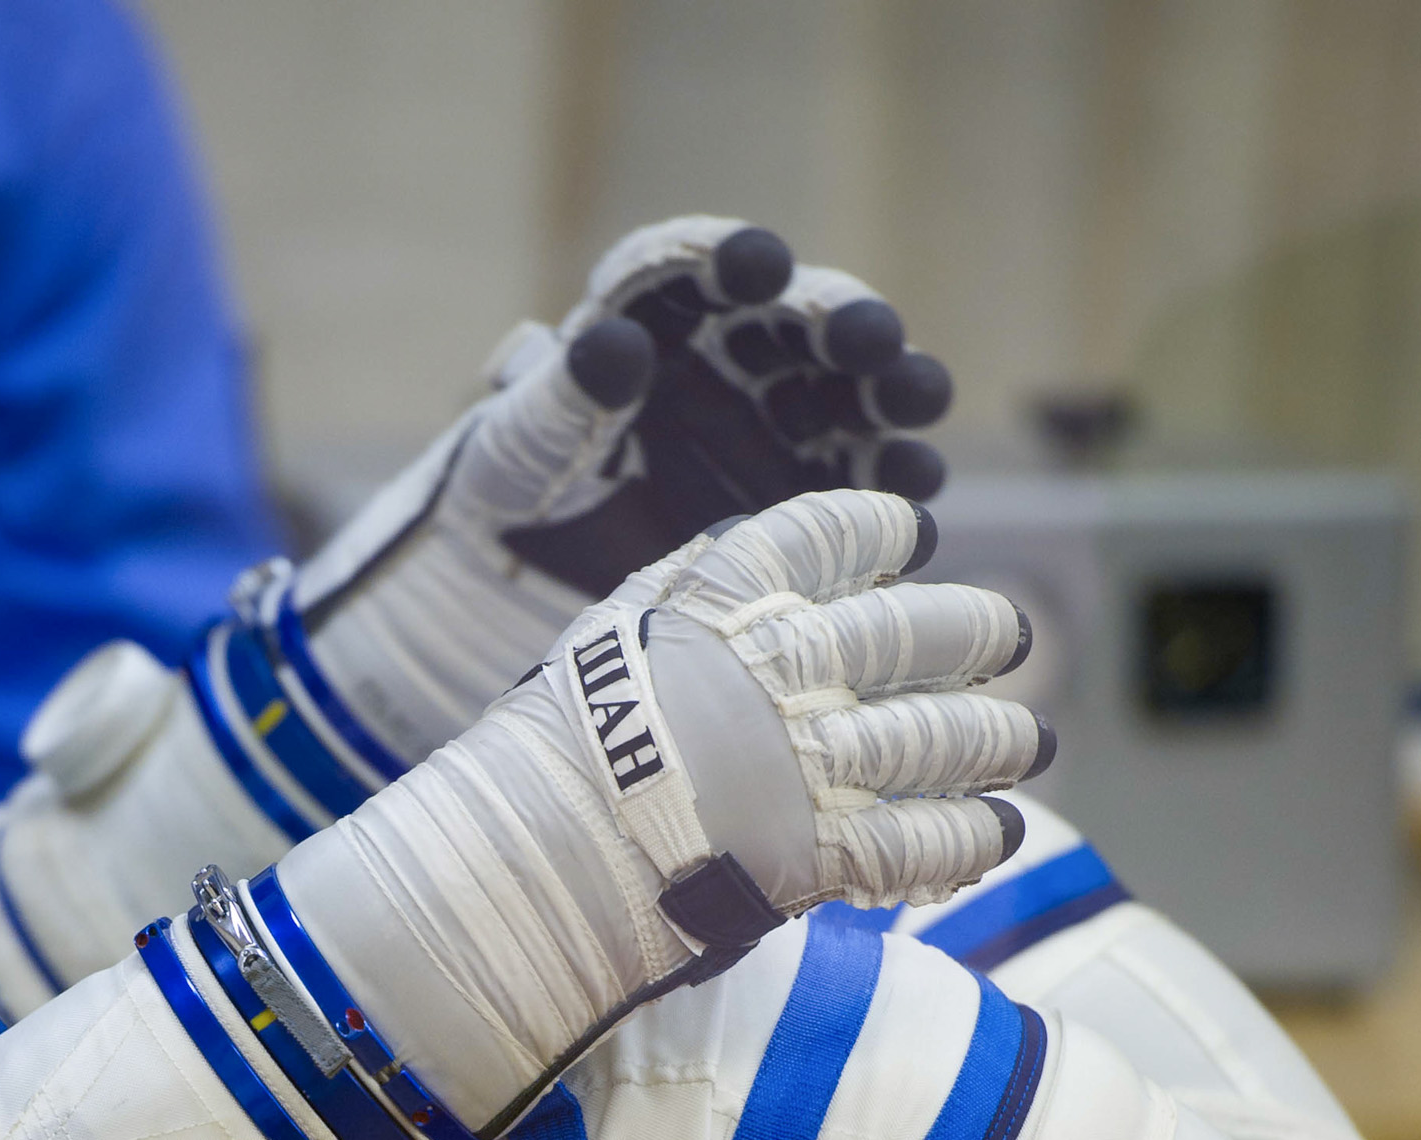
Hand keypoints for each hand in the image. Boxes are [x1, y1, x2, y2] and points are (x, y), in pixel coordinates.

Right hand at [277, 489, 1041, 1133]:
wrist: (527, 856)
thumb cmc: (553, 747)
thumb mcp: (610, 633)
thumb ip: (686, 586)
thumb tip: (745, 543)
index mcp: (726, 601)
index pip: (830, 535)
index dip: (884, 530)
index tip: (913, 533)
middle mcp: (784, 668)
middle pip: (913, 631)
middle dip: (975, 630)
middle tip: (1011, 635)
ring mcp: (809, 762)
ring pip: (939, 737)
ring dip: (996, 739)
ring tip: (1031, 742)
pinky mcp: (820, 854)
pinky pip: (923, 843)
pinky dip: (970, 838)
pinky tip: (1000, 833)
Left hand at [283, 215, 954, 768]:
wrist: (512, 594)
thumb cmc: (503, 496)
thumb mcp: (519, 447)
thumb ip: (562, 396)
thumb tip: (610, 344)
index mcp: (653, 321)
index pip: (698, 276)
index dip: (731, 265)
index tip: (757, 267)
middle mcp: (724, 368)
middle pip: (796, 331)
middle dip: (842, 326)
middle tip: (872, 340)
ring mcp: (768, 435)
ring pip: (845, 401)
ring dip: (888, 401)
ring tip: (917, 404)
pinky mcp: (796, 507)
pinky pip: (855, 494)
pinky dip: (889, 497)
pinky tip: (915, 506)